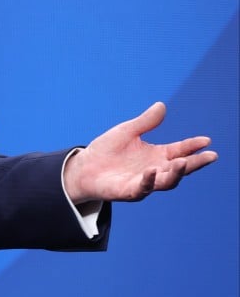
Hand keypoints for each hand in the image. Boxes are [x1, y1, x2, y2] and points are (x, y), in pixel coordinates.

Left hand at [64, 101, 217, 203]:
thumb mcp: (126, 132)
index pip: (180, 150)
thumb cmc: (107, 150)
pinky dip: (148, 181)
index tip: (206, 140)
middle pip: (180, 168)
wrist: (84, 167)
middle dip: (196, 163)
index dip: (193, 146)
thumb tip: (161, 105)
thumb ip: (145, 122)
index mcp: (157, 155)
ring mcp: (144, 182)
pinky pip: (142, 188)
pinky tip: (151, 171)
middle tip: (211, 156)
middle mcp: (155, 170)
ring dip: (175, 173)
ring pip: (166, 181)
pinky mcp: (130, 191)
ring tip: (182, 163)